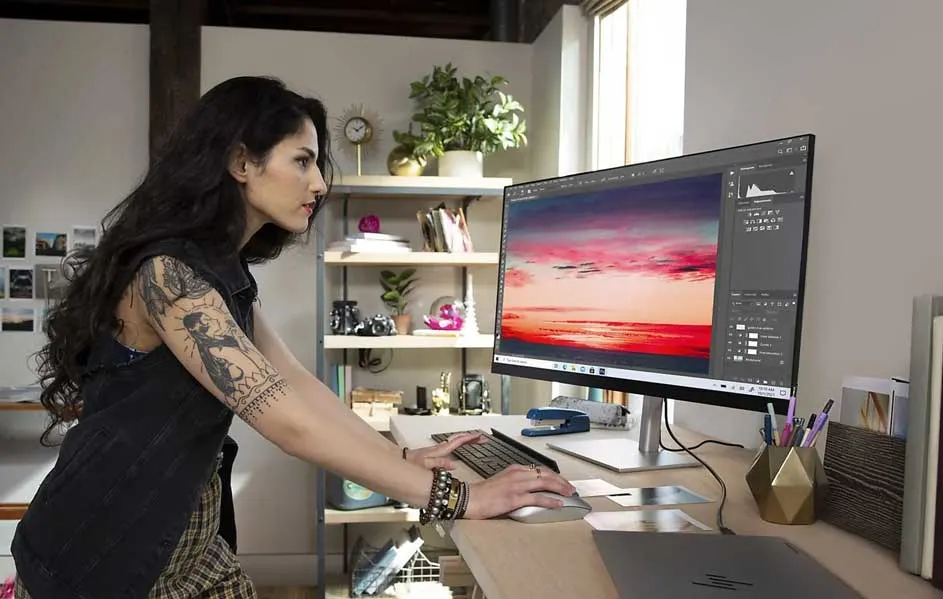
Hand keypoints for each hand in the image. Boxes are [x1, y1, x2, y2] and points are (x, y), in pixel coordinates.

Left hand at [404, 431, 484, 469]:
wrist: (400, 461)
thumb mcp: (425, 465)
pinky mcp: (434, 452)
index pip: (457, 442)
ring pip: (454, 441)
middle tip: (482, 438)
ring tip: (475, 440)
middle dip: (471, 438)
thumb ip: (439, 464)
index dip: (469, 439)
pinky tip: (460, 446)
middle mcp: (439, 448)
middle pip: (458, 439)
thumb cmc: (410, 463)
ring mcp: (437, 449)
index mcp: (439, 450)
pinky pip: (450, 445)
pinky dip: (458, 443)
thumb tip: (453, 465)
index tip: (479, 437)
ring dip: (465, 439)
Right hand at [462, 464, 576, 519]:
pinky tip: (558, 504)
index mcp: (515, 469)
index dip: (554, 475)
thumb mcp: (502, 481)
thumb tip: (529, 489)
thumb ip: (516, 481)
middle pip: (545, 474)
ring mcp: (517, 485)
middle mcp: (518, 474)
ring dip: (560, 488)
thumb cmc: (483, 493)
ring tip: (569, 493)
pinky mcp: (515, 498)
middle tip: (570, 488)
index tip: (562, 481)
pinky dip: (550, 501)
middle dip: (561, 480)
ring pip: (544, 483)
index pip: (540, 469)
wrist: (469, 498)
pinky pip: (537, 498)